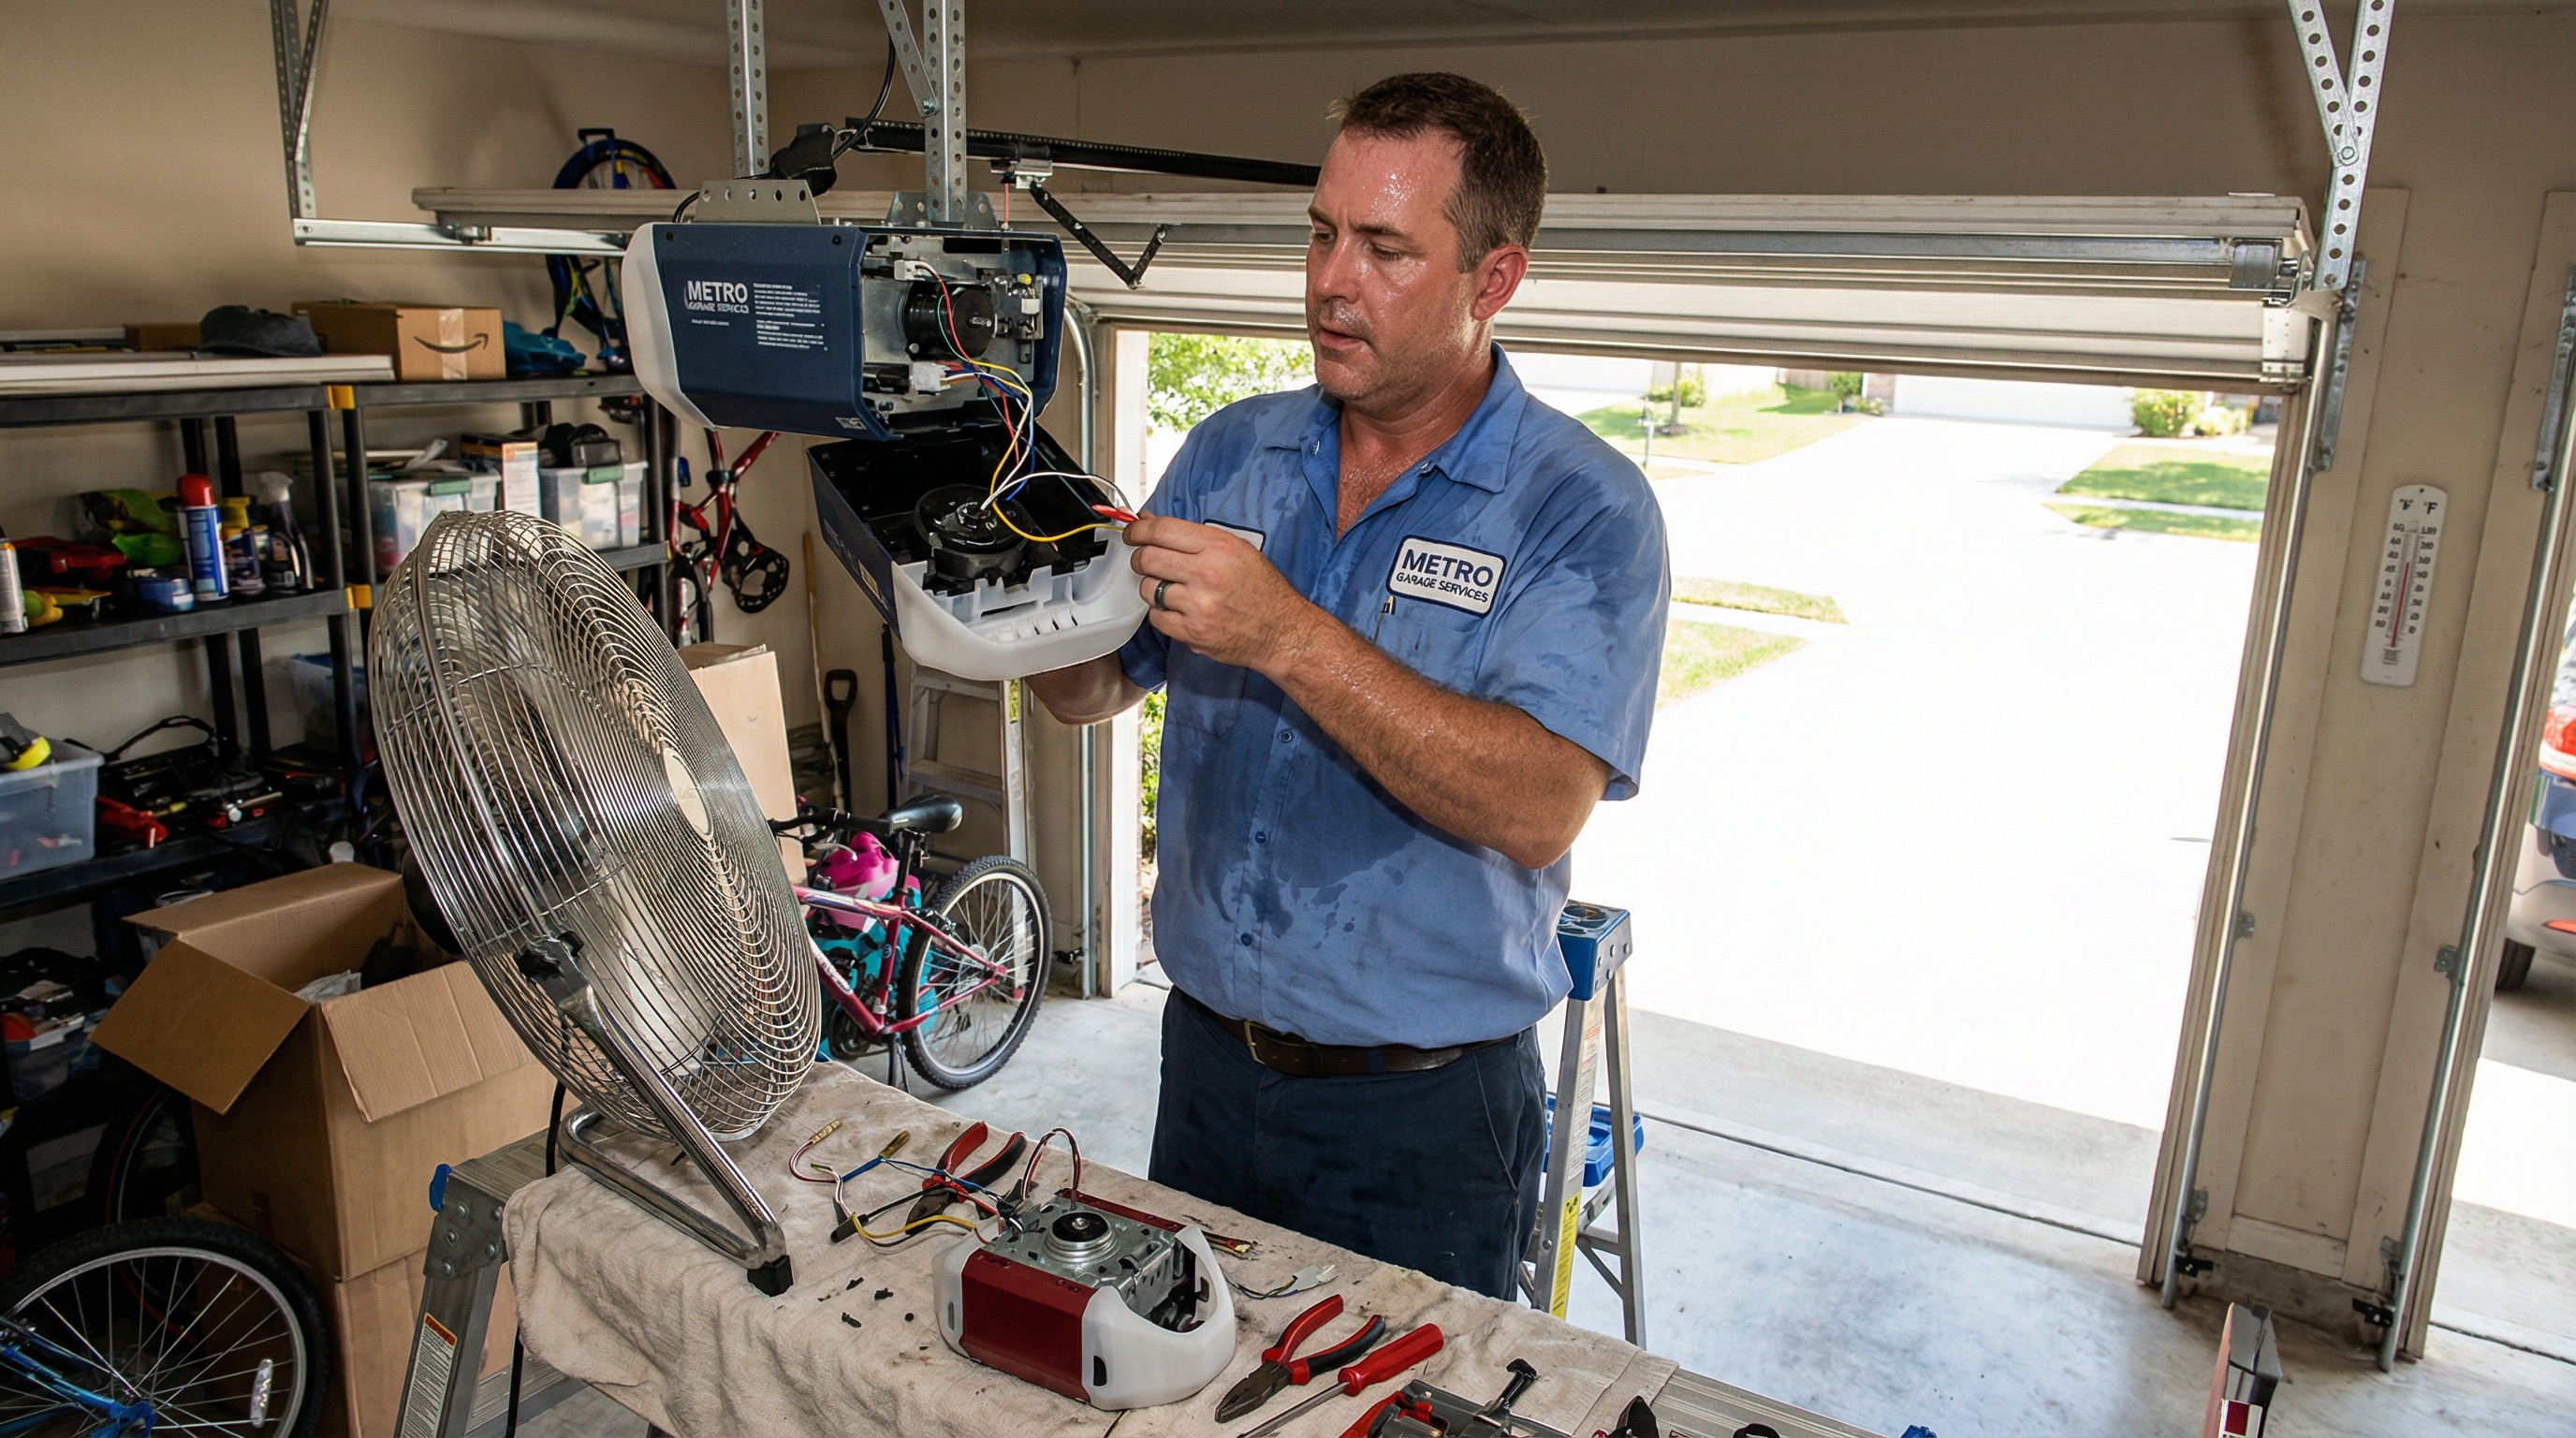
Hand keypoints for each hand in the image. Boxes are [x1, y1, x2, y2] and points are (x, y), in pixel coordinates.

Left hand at [1125, 514, 1318, 673]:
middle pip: (1148, 558)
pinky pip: (1156, 618)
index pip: (1162, 530)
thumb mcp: (1236, 550)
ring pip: (1148, 589)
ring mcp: (1199, 606)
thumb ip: (1193, 537)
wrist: (1281, 631)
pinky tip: (1179, 609)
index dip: (1138, 530)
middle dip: (1141, 558)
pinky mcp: (1193, 632)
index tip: (1132, 533)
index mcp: (1219, 548)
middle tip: (1146, 560)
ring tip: (1172, 588)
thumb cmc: (1262, 589)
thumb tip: (1150, 522)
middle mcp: (1207, 574)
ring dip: (1152, 587)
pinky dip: (1162, 613)